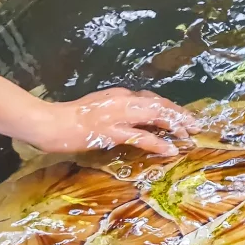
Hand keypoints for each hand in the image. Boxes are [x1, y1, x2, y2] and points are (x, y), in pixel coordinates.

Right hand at [22, 88, 199, 155]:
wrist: (49, 123)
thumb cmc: (71, 119)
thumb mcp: (99, 111)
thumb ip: (118, 114)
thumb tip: (136, 123)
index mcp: (119, 95)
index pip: (151, 98)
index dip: (170, 107)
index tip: (183, 116)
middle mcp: (121, 101)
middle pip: (158, 105)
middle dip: (179, 115)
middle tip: (196, 125)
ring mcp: (117, 115)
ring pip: (154, 116)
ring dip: (174, 126)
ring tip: (189, 135)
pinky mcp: (111, 131)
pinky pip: (141, 137)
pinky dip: (158, 143)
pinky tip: (171, 149)